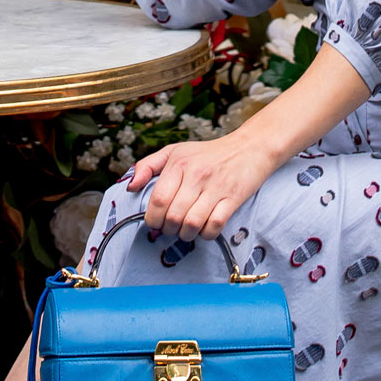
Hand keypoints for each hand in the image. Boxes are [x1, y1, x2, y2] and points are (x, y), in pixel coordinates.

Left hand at [127, 129, 272, 241]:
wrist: (249, 147)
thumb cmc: (208, 153)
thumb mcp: (175, 151)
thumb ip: (147, 166)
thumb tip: (130, 187)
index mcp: (179, 163)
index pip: (158, 200)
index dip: (153, 219)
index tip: (156, 223)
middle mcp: (196, 174)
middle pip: (173, 216)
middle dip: (168, 230)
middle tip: (171, 228)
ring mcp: (216, 187)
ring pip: (192, 223)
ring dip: (186, 234)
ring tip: (186, 231)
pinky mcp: (234, 197)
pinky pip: (215, 225)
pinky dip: (206, 234)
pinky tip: (205, 229)